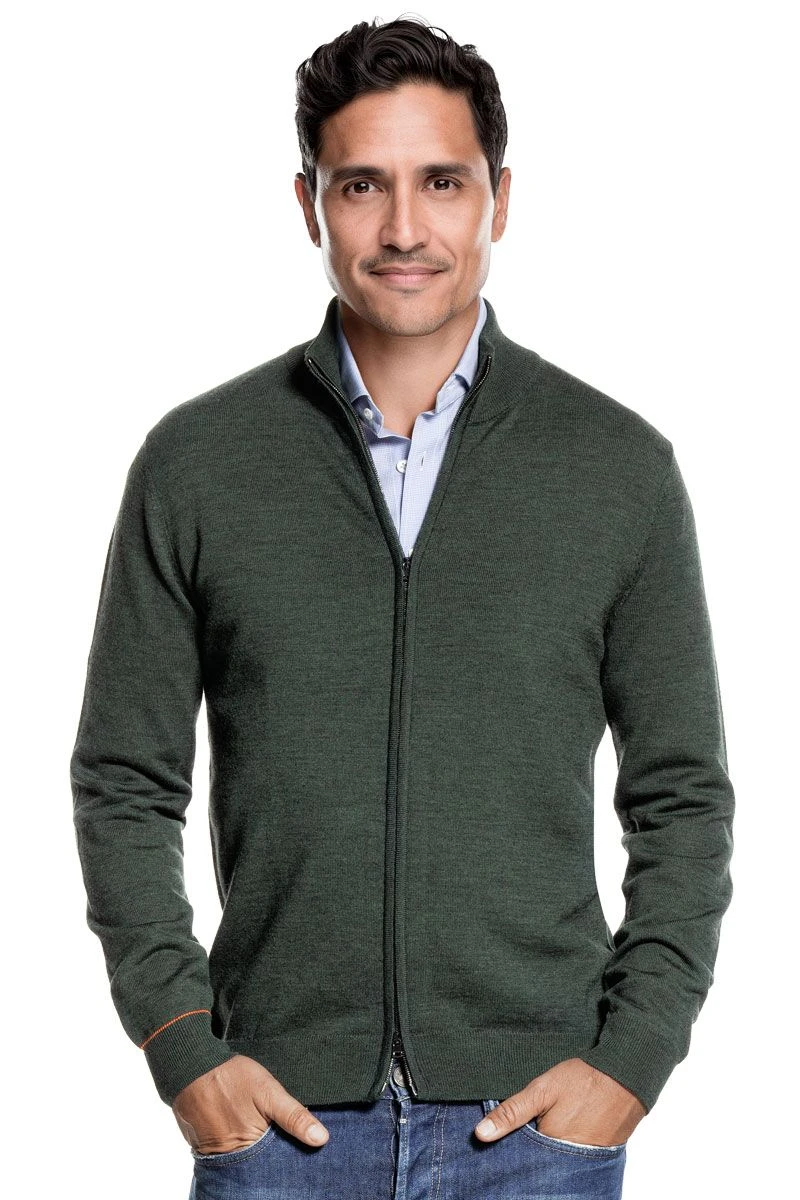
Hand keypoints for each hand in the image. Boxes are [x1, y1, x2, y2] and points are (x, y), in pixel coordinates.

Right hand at [172, 1053, 328, 1152]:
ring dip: (251, 1150)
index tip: (301, 1151)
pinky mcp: (201, 1145)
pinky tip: (240, 1128)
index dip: (288, 1156)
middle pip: (257, 1165)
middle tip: (275, 1134)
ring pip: (240, 1159)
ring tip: (257, 1130)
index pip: (275, 1165)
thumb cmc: (230, 1076)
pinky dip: (233, 1144)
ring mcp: (212, 1154)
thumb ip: (294, 1116)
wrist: (188, 1066)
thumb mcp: (268, 1091)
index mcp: (248, 1148)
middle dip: (270, 1156)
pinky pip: (223, 1152)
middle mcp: (228, 1159)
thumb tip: (321, 1139)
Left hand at [474, 1058, 646, 1147]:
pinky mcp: (601, 1157)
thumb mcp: (542, 1089)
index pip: (522, 1159)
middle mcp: (570, 1161)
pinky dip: (567, 1150)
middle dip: (530, 1153)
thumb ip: (512, 1112)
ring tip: (549, 1127)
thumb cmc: (584, 1079)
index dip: (511, 1148)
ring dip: (549, 1151)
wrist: (627, 1075)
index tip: (505, 1137)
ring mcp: (588, 1161)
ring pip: (558, 1163)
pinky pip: (576, 1160)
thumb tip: (480, 1134)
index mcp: (552, 1146)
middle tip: (534, 1125)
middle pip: (540, 1164)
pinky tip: (564, 1132)